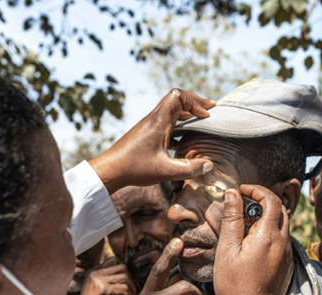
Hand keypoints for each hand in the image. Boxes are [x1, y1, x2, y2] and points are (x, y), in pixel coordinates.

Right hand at [70, 257, 136, 294]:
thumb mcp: (98, 288)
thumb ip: (107, 278)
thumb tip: (127, 272)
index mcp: (93, 271)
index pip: (114, 259)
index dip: (125, 269)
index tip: (128, 282)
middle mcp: (94, 273)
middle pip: (122, 267)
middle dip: (131, 279)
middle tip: (132, 290)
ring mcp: (98, 281)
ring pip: (125, 277)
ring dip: (132, 289)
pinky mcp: (103, 290)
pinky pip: (124, 289)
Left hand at [89, 89, 215, 193]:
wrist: (110, 170)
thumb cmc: (134, 168)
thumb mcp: (165, 171)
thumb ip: (189, 169)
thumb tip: (209, 165)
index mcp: (158, 122)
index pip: (177, 96)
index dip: (194, 101)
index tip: (206, 115)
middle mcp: (154, 119)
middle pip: (176, 100)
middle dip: (195, 104)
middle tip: (210, 112)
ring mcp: (150, 126)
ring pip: (171, 112)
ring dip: (187, 115)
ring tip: (202, 122)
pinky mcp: (147, 135)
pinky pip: (166, 123)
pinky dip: (179, 126)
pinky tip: (186, 140)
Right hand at [214, 185, 292, 294]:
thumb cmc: (234, 284)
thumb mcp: (227, 249)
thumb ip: (231, 219)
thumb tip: (232, 194)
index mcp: (268, 236)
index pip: (271, 200)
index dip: (257, 190)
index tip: (241, 191)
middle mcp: (283, 243)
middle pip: (280, 210)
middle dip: (263, 202)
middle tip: (243, 205)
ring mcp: (286, 255)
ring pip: (282, 225)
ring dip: (266, 218)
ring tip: (244, 226)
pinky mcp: (286, 265)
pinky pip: (281, 241)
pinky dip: (269, 233)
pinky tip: (251, 244)